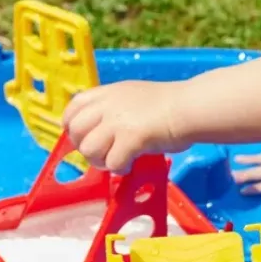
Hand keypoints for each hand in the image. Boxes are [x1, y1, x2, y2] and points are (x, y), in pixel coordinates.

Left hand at [63, 80, 185, 173]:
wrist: (188, 107)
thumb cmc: (167, 104)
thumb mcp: (132, 96)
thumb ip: (113, 109)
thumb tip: (100, 132)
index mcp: (108, 93)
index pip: (73, 107)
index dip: (72, 126)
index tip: (83, 137)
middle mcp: (108, 105)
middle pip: (76, 131)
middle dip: (85, 147)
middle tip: (104, 153)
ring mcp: (118, 121)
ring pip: (89, 149)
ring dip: (101, 161)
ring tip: (118, 160)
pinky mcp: (131, 138)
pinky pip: (112, 163)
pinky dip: (120, 169)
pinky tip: (131, 165)